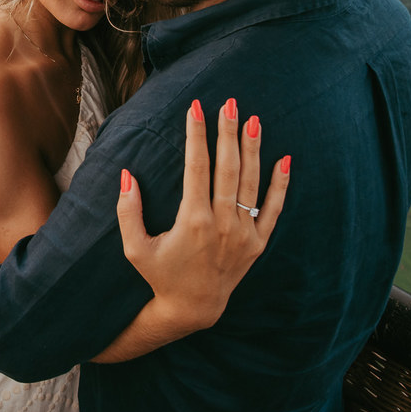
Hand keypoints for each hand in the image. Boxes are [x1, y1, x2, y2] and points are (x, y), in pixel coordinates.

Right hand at [117, 98, 289, 332]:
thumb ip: (127, 211)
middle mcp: (223, 224)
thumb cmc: (160, 275)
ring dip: (253, 149)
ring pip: (252, 183)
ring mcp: (244, 234)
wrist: (193, 308)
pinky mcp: (257, 243)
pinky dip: (281, 184)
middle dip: (227, 132)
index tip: (196, 108)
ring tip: (253, 119)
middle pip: (228, 168)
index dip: (196, 135)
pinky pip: (274, 209)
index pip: (196, 166)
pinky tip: (285, 158)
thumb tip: (126, 174)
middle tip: (229, 103)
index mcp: (193, 221)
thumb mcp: (134, 247)